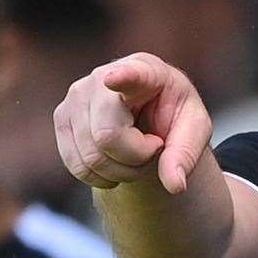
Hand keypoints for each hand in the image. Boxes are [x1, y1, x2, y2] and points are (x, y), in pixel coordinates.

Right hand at [54, 52, 213, 194]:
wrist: (149, 113)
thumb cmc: (174, 115)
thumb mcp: (194, 130)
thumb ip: (186, 155)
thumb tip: (175, 186)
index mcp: (145, 71)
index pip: (131, 75)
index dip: (122, 78)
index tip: (114, 79)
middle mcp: (101, 78)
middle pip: (107, 136)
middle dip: (135, 158)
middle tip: (153, 149)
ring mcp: (76, 97)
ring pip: (91, 156)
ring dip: (120, 171)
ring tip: (137, 154)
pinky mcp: (62, 118)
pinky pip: (77, 165)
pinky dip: (101, 177)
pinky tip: (116, 162)